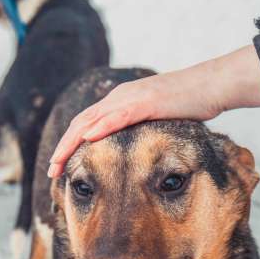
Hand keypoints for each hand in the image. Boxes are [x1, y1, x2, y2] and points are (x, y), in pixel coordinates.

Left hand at [48, 45, 259, 177]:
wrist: (210, 87)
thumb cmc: (186, 107)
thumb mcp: (154, 121)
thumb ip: (137, 132)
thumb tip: (129, 153)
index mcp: (119, 102)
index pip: (86, 125)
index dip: (69, 146)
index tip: (58, 167)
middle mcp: (119, 98)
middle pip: (81, 124)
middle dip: (63, 148)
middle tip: (50, 171)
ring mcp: (131, 99)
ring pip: (93, 121)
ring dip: (73, 142)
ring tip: (58, 161)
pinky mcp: (146, 102)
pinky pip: (118, 116)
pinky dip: (101, 127)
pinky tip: (88, 139)